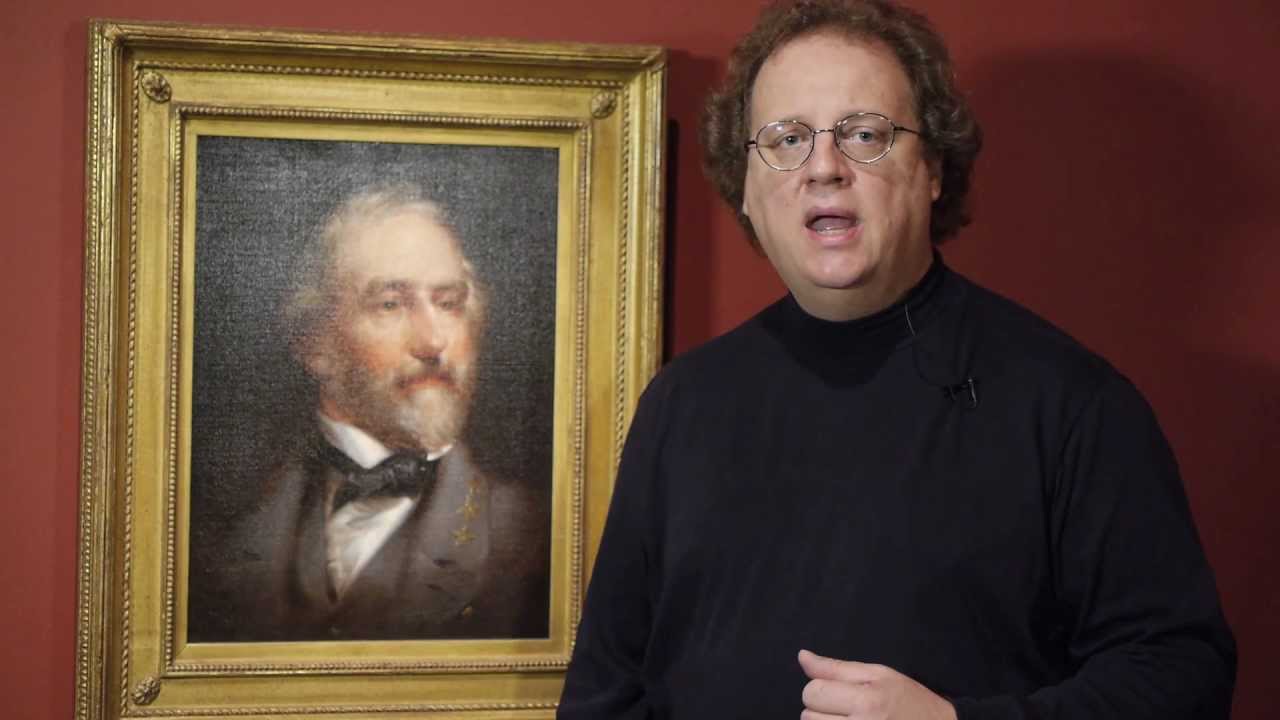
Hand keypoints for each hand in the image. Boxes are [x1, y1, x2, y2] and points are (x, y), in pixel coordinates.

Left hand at [798, 649, 956, 719]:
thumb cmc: (909, 701)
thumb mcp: (878, 674)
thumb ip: (836, 667)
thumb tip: (802, 656)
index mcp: (866, 700)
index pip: (813, 691)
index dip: (823, 688)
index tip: (841, 692)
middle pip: (807, 716)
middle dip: (822, 709)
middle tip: (848, 709)